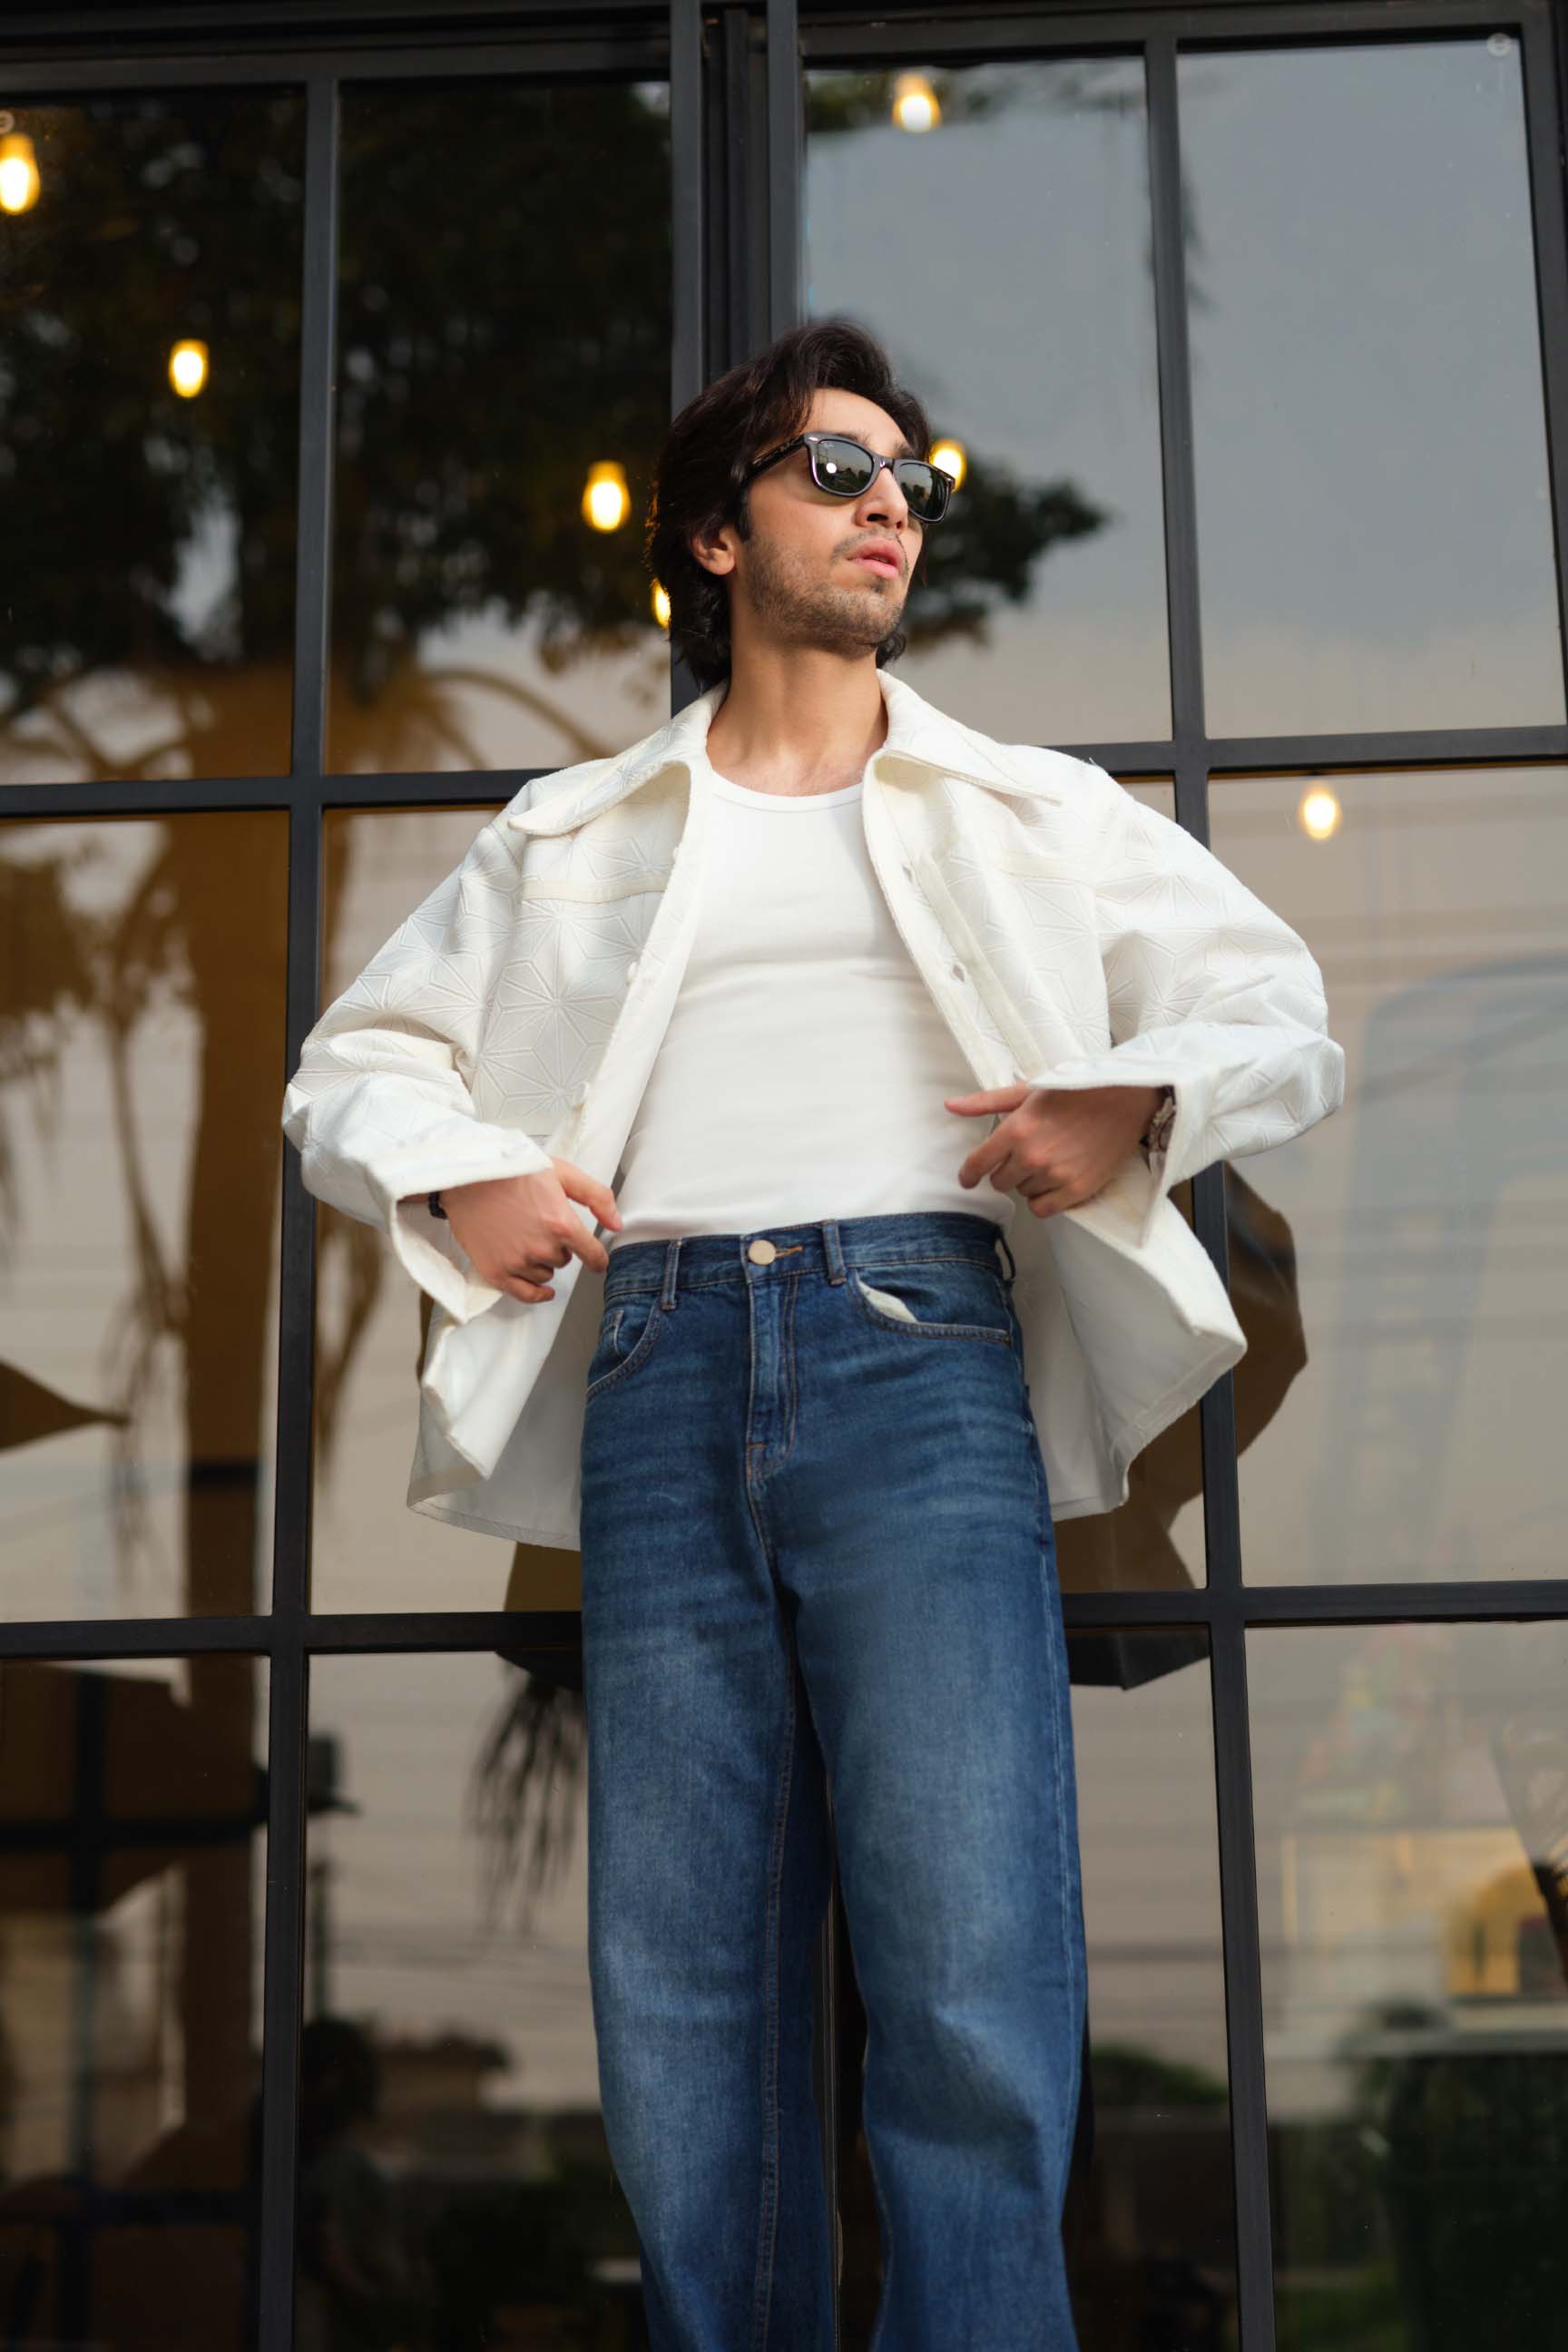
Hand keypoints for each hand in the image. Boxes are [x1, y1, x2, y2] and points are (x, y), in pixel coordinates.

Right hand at [438, 1159, 622, 1300]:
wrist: (466, 1176)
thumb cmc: (513, 1170)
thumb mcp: (562, 1172)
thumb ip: (596, 1197)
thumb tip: (616, 1224)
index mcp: (561, 1223)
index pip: (592, 1254)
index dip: (597, 1258)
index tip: (597, 1261)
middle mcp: (541, 1247)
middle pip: (564, 1261)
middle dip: (559, 1247)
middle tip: (540, 1225)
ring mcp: (517, 1262)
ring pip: (545, 1274)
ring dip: (543, 1262)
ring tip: (527, 1238)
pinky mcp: (496, 1271)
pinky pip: (525, 1295)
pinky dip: (537, 1294)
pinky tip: (543, 1290)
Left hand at [945, 1082, 1162, 1219]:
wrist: (1125, 1099)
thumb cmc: (1075, 1092)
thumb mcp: (1028, 1091)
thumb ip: (987, 1102)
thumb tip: (950, 1106)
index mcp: (1017, 1128)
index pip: (978, 1163)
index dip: (968, 1174)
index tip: (967, 1179)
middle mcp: (1032, 1155)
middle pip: (1000, 1182)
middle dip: (1006, 1171)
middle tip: (1026, 1154)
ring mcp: (1056, 1174)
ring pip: (1023, 1193)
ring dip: (1029, 1182)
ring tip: (1049, 1160)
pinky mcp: (1078, 1189)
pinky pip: (1044, 1209)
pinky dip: (1044, 1200)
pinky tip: (1053, 1183)